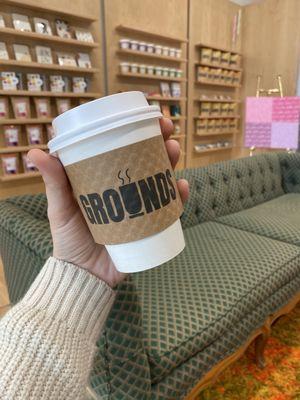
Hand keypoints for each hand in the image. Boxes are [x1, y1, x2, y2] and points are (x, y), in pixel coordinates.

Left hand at [28, 118, 188, 287]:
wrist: (84, 275)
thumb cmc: (69, 239)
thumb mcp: (59, 208)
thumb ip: (53, 183)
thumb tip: (34, 152)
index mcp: (106, 180)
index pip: (124, 150)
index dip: (136, 132)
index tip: (144, 118)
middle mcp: (127, 190)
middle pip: (148, 161)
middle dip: (160, 142)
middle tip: (165, 133)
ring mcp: (142, 207)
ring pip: (161, 180)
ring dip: (172, 163)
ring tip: (173, 152)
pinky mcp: (152, 226)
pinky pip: (170, 209)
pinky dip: (179, 197)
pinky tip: (182, 187)